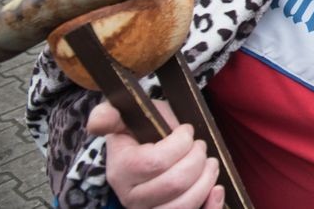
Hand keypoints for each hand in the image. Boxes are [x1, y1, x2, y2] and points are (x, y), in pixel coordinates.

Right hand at [87, 100, 224, 208]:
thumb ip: (110, 115)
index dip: (180, 144)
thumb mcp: (125, 116)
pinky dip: (211, 206)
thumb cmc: (142, 130)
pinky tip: (217, 189)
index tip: (186, 131)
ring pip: (183, 204)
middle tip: (200, 146)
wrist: (147, 149)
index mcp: (120, 170)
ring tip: (210, 162)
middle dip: (196, 158)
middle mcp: (131, 197)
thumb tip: (96, 123)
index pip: (155, 163)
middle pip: (174, 183)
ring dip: (206, 179)